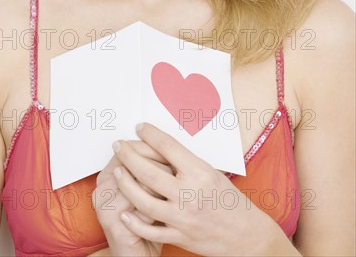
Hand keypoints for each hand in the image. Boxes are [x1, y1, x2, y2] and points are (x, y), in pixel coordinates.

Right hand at [92, 139, 172, 256]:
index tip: (171, 151)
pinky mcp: (115, 227)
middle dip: (160, 165)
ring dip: (162, 186)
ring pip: (139, 185)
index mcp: (107, 175)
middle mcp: (102, 189)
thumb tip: (171, 149)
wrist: (135, 255)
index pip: (129, 150)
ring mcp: (106, 208)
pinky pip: (142, 211)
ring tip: (175, 189)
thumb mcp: (144, 190)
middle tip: (177, 170)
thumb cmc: (144, 221)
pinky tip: (168, 209)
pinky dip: (158, 209)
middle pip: (134, 164)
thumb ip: (150, 169)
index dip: (152, 148)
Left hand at [111, 123, 274, 256]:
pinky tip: (124, 211)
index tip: (140, 127)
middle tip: (118, 145)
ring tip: (116, 171)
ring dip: (125, 183)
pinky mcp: (179, 236)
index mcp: (199, 171)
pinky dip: (134, 221)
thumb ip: (186, 163)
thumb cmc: (230, 200)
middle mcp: (189, 193)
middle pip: (148, 171)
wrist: (246, 235)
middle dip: (128, 155)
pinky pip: (150, 229)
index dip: (150, 134)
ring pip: (143, 199)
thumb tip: (161, 146)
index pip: (168, 146)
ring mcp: (182, 216)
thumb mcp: (211, 173)